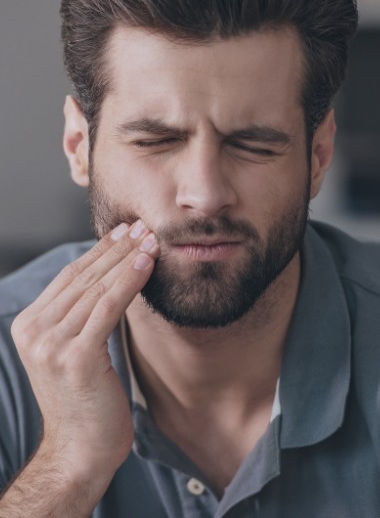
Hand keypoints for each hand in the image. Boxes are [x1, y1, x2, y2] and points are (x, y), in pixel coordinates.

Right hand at [11, 220, 158, 482]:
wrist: (80, 452)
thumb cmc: (86, 400)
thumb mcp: (74, 350)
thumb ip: (80, 316)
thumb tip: (109, 276)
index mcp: (29, 325)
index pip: (69, 277)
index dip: (99, 252)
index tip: (124, 232)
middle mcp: (34, 331)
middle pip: (82, 278)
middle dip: (116, 249)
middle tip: (142, 227)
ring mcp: (52, 344)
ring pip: (96, 288)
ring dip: (127, 260)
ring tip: (150, 240)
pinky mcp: (76, 357)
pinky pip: (108, 307)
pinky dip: (129, 282)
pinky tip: (146, 263)